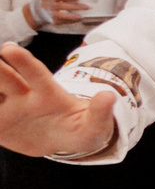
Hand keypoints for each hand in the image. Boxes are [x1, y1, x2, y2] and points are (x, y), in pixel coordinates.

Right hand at [0, 42, 115, 158]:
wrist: (64, 140)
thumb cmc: (80, 128)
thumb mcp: (94, 126)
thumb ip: (100, 112)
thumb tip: (110, 95)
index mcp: (47, 94)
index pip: (34, 73)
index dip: (22, 61)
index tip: (9, 48)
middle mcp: (22, 95)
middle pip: (4, 78)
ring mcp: (7, 108)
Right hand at [25, 0, 85, 30]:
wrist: (34, 11)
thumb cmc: (45, 0)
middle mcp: (48, 5)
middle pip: (62, 6)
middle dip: (75, 7)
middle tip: (86, 7)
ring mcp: (49, 14)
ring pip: (61, 15)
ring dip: (72, 17)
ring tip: (82, 17)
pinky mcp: (51, 20)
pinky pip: (61, 21)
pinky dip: (69, 21)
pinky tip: (77, 20)